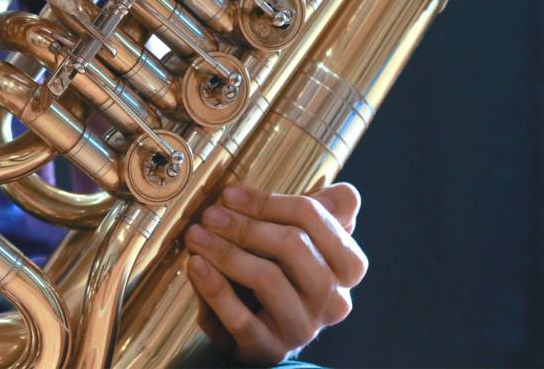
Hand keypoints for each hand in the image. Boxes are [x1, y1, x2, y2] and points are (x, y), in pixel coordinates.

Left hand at [184, 182, 367, 365]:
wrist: (257, 328)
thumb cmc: (277, 272)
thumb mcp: (298, 240)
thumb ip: (316, 213)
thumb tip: (343, 193)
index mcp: (346, 266)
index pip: (313, 217)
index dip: (268, 201)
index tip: (230, 194)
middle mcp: (332, 299)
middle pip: (293, 245)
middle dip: (245, 225)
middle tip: (209, 215)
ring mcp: (303, 326)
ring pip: (268, 279)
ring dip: (225, 252)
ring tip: (196, 237)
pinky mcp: (271, 350)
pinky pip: (242, 319)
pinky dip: (215, 288)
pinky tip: (196, 266)